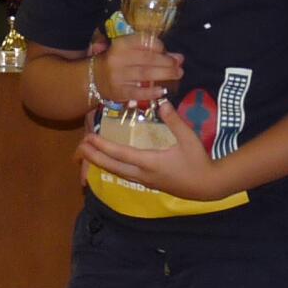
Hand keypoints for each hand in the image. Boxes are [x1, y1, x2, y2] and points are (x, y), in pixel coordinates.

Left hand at [80, 101, 230, 198]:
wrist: (208, 185)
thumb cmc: (198, 161)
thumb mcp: (188, 138)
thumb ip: (174, 120)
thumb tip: (162, 101)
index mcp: (150, 162)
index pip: (121, 154)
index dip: (104, 146)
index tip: (89, 138)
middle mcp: (143, 174)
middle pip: (113, 167)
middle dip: (95, 157)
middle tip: (79, 148)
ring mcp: (146, 181)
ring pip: (118, 173)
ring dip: (102, 163)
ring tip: (88, 155)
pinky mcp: (150, 184)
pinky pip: (125, 175)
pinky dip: (113, 168)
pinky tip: (110, 163)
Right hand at [98, 32, 183, 110]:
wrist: (93, 78)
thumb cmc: (117, 62)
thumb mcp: (129, 51)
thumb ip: (152, 52)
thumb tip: (178, 57)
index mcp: (121, 44)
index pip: (145, 42)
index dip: (160, 46)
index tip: (166, 52)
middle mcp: (119, 58)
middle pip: (149, 59)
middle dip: (168, 62)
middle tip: (179, 66)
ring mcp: (118, 76)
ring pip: (146, 74)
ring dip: (165, 75)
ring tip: (178, 74)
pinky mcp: (119, 92)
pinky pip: (138, 92)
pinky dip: (152, 92)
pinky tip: (163, 91)